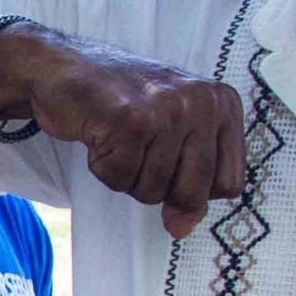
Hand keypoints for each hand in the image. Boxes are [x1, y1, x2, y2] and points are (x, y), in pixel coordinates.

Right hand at [0, 26, 245, 240]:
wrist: (66, 67)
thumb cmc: (123, 102)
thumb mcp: (174, 133)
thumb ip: (190, 180)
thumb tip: (181, 229)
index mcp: (222, 104)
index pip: (229, 184)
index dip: (194, 192)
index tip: (170, 169)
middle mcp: (202, 103)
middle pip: (193, 193)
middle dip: (158, 186)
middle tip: (139, 150)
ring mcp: (167, 110)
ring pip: (153, 190)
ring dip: (127, 175)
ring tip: (117, 137)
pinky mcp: (130, 121)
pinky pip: (120, 178)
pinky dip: (102, 166)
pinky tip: (100, 134)